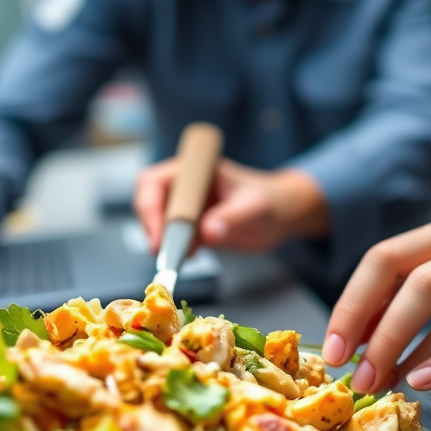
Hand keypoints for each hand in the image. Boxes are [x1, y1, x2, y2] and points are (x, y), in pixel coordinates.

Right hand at [133, 157, 328, 252]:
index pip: (155, 181)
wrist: (281, 215)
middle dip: (151, 227)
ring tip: (176, 261)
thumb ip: (233, 217)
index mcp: (194, 168)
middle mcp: (184, 185)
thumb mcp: (255, 208)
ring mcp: (185, 206)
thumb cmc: (270, 202)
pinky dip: (173, 252)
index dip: (150, 208)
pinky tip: (192, 257)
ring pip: (156, 223)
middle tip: (160, 254)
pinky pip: (170, 240)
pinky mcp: (189, 227)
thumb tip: (208, 232)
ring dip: (161, 243)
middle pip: (148, 202)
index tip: (158, 237)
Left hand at [322, 209, 430, 392]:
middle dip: (379, 332)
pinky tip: (426, 380)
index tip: (334, 346)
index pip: (386, 257)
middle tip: (357, 374)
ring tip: (386, 382)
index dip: (353, 302)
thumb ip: (409, 298)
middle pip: (416, 282)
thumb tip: (353, 337)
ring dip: (412, 355)